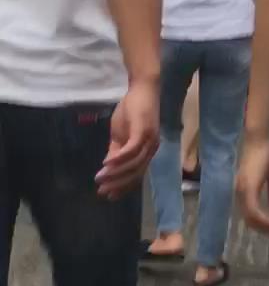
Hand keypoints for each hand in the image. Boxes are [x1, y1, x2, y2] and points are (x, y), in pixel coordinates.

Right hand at [96, 78, 159, 198]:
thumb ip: (116, 151)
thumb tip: (108, 167)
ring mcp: (149, 141)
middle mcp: (151, 149)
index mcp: (147, 152)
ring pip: (133, 164)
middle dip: (118, 184)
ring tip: (100, 178)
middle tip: (102, 191)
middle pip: (136, 174)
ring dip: (115, 173)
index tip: (109, 196)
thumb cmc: (132, 110)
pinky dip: (119, 159)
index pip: (136, 175)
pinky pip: (131, 150)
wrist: (142, 89)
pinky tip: (106, 164)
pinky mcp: (144, 131)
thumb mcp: (120, 134)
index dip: (123, 187)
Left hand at [236, 131, 268, 235]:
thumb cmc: (268, 152)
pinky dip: (266, 220)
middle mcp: (241, 194)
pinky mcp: (248, 188)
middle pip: (251, 222)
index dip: (266, 226)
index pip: (252, 216)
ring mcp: (243, 191)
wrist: (263, 137)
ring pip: (252, 220)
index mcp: (246, 192)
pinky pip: (255, 211)